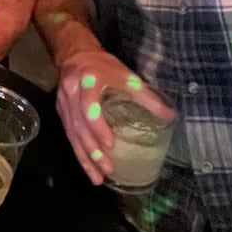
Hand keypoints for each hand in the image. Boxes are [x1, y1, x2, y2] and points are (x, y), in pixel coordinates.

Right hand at [54, 48, 174, 185]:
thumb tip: (170, 116)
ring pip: (72, 134)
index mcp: (88, 80)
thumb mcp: (127, 76)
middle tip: (108, 168)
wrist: (75, 54)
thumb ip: (147, 97)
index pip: (88, 105)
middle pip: (79, 125)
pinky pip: (69, 135)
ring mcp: (64, 103)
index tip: (110, 144)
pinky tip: (88, 167)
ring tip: (97, 177)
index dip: (97, 126)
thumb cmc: (103, 65)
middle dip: (93, 150)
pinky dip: (78, 153)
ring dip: (84, 157)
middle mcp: (72, 92)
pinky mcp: (60, 112)